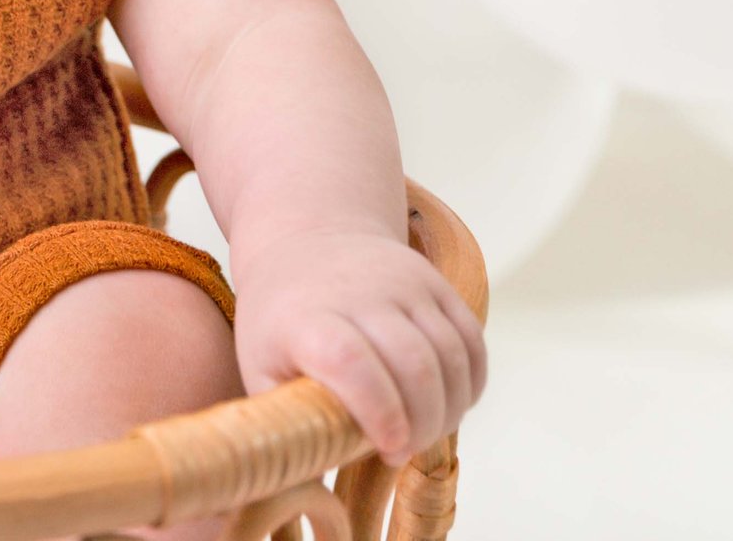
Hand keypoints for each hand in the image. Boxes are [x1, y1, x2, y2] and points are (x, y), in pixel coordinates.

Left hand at [230, 226, 486, 468]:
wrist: (310, 239)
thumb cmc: (282, 319)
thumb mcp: (260, 365)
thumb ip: (284, 423)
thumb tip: (303, 493)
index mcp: (308, 317)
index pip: (350, 360)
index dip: (377, 410)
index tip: (386, 448)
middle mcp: (360, 292)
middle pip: (413, 363)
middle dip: (420, 423)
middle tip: (401, 450)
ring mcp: (404, 282)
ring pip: (450, 355)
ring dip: (448, 409)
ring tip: (421, 432)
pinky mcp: (436, 284)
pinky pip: (472, 342)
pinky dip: (469, 384)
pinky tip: (446, 405)